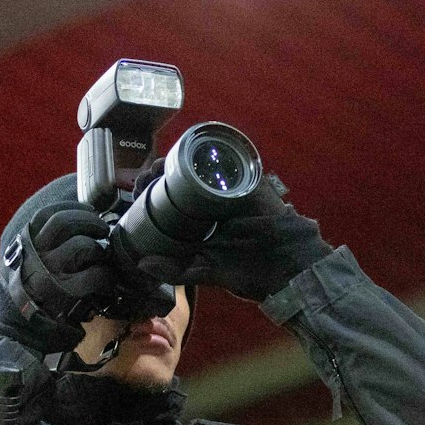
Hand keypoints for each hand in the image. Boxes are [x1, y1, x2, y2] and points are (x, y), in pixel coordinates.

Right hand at [6, 202, 120, 349]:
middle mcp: (36, 254)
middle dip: (90, 221)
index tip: (90, 210)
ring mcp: (51, 273)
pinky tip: (106, 279)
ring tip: (103, 255)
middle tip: (103, 229)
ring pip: (82, 245)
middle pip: (66, 223)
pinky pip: (95, 274)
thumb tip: (75, 224)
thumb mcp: (25, 262)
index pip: (48, 214)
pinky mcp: (68, 293)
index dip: (74, 208)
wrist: (21, 328)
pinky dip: (106, 274)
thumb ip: (41, 244)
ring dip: (99, 248)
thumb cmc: (29, 293)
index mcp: (25, 244)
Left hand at [132, 165, 332, 301]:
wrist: (287, 265)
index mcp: (198, 223)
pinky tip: (186, 154)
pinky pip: (224, 159)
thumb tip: (142, 264)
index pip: (168, 200)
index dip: (150, 192)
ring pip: (196, 165)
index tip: (137, 190)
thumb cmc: (250, 271)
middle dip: (158, 173)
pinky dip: (206, 153)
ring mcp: (226, 189)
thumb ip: (175, 271)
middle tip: (146, 176)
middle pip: (178, 178)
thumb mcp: (205, 271)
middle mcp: (209, 202)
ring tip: (160, 166)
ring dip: (176, 160)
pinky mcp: (245, 180)